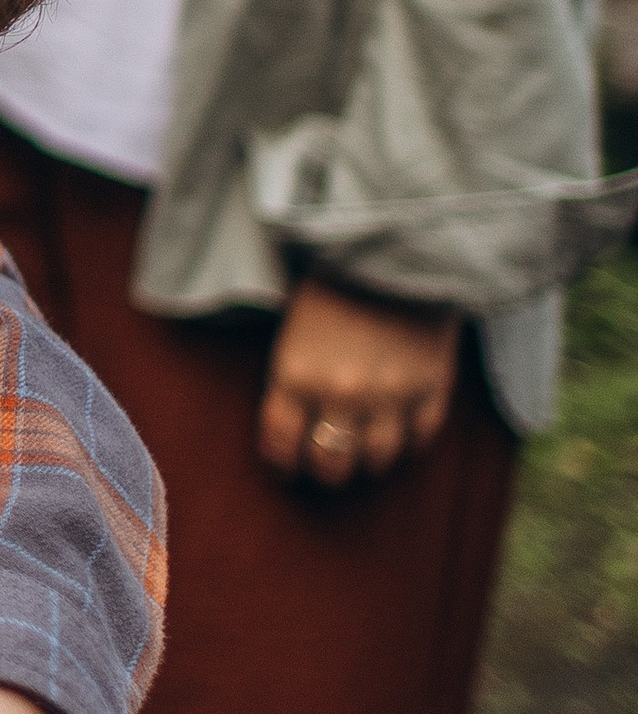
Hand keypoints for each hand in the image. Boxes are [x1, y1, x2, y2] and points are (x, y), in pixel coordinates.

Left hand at [257, 279, 460, 484]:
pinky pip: (420, 438)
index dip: (282, 464)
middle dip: (325, 471)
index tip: (285, 468)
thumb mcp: (295, 326)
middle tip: (326, 467)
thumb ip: (294, 374)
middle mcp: (342, 393)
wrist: (398, 241)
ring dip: (368, 461)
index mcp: (296, 374)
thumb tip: (293, 421)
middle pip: (331, 463)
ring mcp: (391, 393)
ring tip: (363, 454)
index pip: (281, 444)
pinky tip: (400, 436)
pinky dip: (409, 444)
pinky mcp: (432, 386)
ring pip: (377, 459)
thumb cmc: (335, 275)